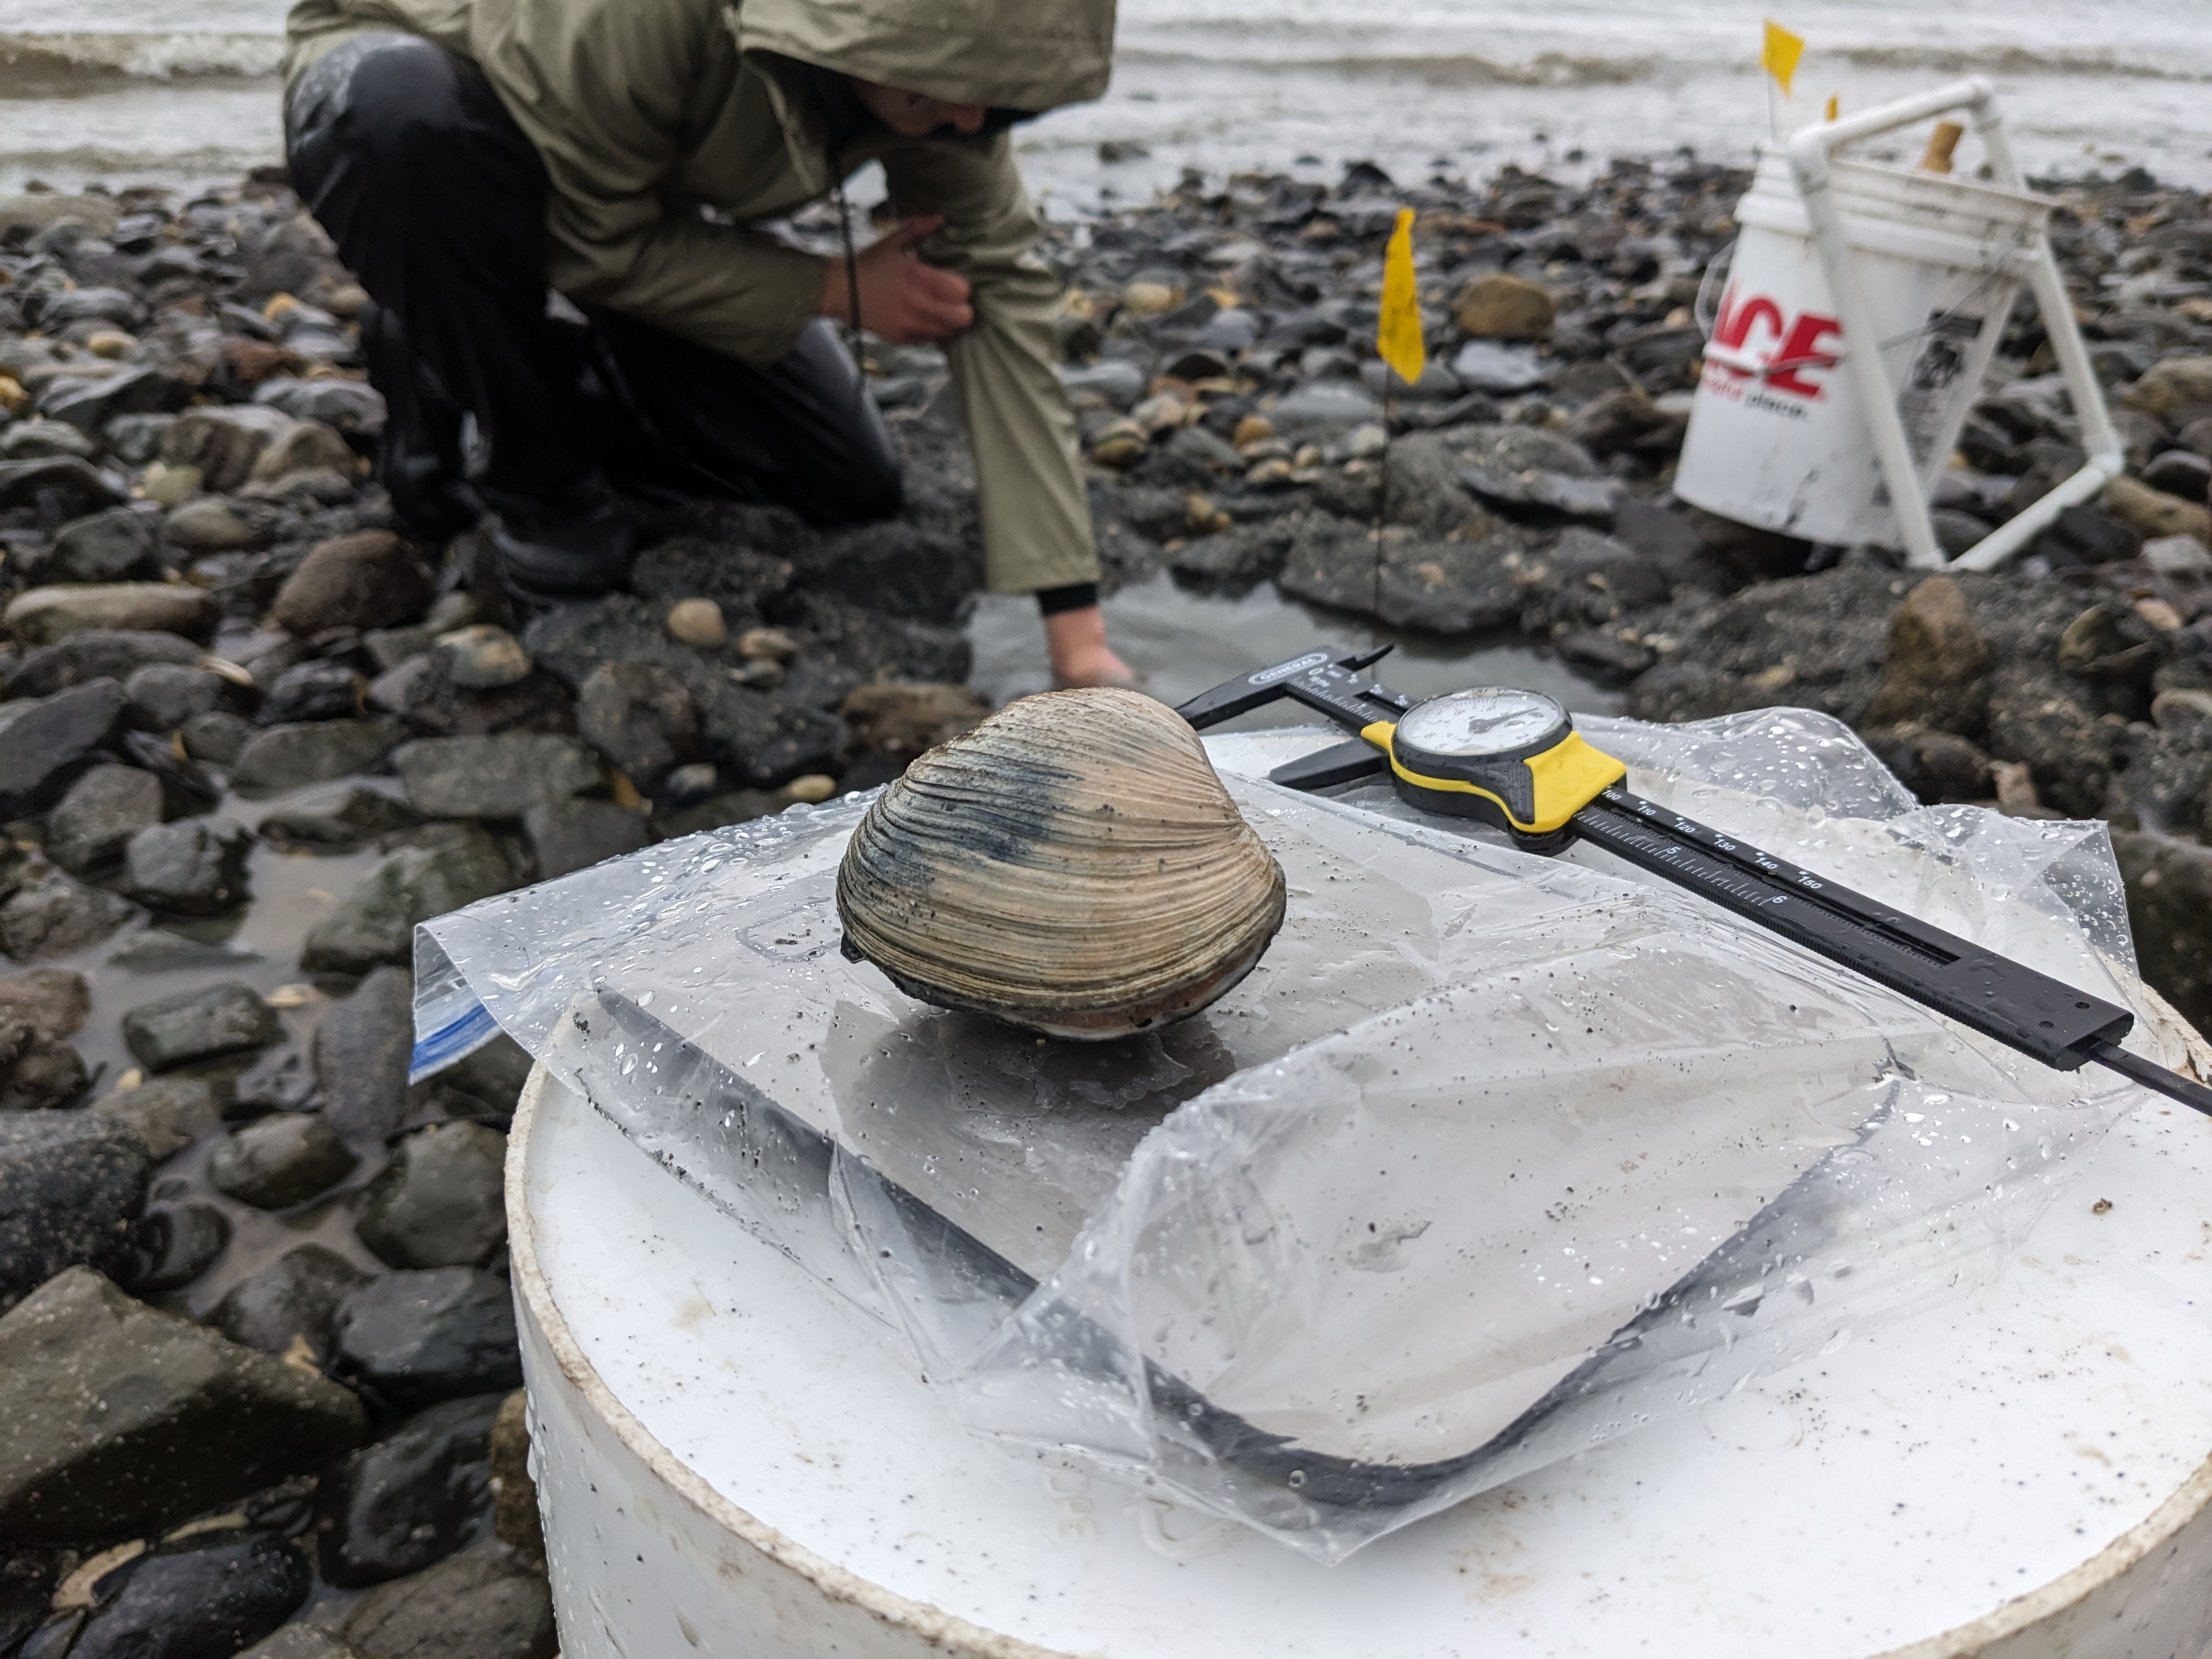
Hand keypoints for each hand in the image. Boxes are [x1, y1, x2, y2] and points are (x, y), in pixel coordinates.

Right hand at [819, 215, 972, 343]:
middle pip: (963, 318)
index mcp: (919, 277)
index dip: (962, 287)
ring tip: (939, 311)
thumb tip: (940, 218)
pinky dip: (931, 332)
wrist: (839, 291)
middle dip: (962, 309)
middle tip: (953, 302)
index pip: (962, 291)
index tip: (953, 283)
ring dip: (948, 323)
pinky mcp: (901, 339)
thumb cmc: (868, 263)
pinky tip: (922, 319)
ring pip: (949, 333)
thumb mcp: (892, 242)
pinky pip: (930, 340)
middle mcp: (918, 305)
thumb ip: (918, 229)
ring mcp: (910, 325)